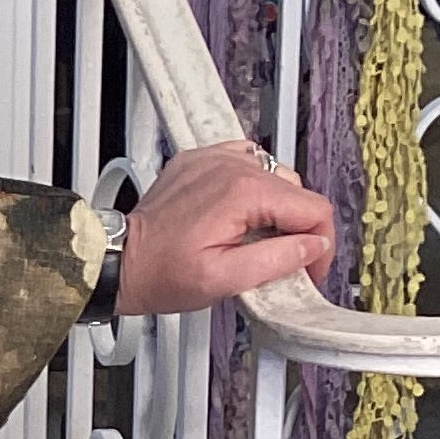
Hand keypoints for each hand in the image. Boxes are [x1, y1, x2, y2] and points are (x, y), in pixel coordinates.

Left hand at [117, 141, 336, 318]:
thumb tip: (314, 246)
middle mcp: (231, 165)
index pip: (313, 208)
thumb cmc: (161, 273)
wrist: (119, 261)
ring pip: (275, 178)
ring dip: (275, 209)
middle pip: (297, 192)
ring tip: (254, 241)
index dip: (320, 245)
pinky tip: (238, 215)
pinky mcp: (200, 161)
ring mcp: (214, 158)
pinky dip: (252, 190)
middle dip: (298, 229)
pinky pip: (246, 166)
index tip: (310, 269)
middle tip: (280, 261)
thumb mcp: (226, 280)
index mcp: (243, 192)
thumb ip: (278, 260)